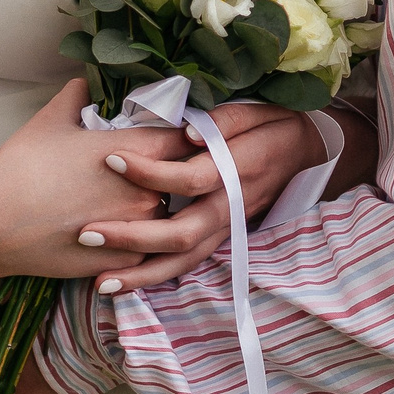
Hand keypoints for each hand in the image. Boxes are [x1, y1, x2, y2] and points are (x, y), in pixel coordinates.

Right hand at [0, 82, 191, 280]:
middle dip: (172, 171)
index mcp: (137, 150)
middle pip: (184, 177)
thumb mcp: (49, 121)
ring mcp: (139, 229)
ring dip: (158, 205)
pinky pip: (150, 247)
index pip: (188, 136)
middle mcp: (148, 190)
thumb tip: (83, 83)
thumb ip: (75, 96)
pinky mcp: (124, 260)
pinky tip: (122, 227)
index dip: (184, 133)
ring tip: (133, 199)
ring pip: (169, 215)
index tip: (177, 132)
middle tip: (155, 166)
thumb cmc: (20, 166)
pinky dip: (141, 237)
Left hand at [78, 103, 373, 293]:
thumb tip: (184, 132)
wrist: (306, 151)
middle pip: (181, 233)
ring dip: (142, 274)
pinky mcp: (222, 237)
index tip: (110, 158)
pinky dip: (157, 278)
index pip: (188, 178)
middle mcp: (230, 207)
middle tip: (87, 234)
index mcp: (236, 171)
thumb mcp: (256, 110)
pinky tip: (125, 283)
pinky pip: (189, 264)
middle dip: (132, 238)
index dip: (149, 171)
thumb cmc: (274, 123)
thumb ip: (224, 121)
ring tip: (100, 283)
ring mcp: (226, 227)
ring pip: (184, 260)